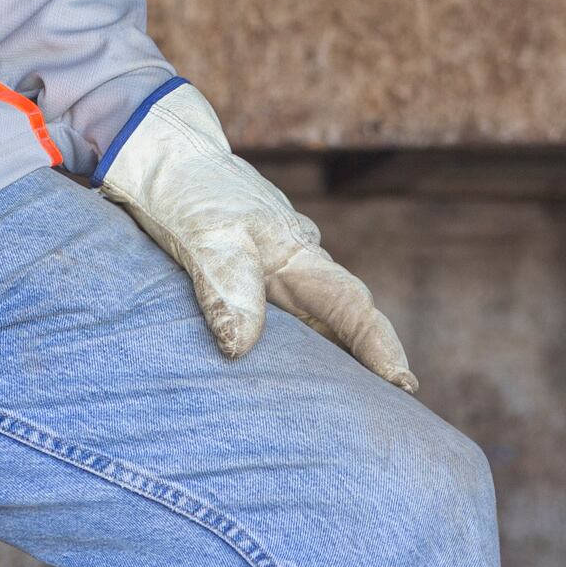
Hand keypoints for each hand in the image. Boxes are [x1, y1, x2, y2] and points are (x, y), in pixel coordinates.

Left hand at [101, 82, 416, 389]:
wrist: (163, 155)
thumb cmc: (186, 190)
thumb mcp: (202, 234)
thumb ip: (225, 285)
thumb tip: (241, 348)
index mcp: (296, 254)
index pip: (351, 307)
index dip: (380, 348)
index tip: (403, 386)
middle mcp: (296, 264)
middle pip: (346, 318)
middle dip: (372, 360)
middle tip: (393, 411)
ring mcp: (275, 269)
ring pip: (317, 319)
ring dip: (336, 357)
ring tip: (350, 407)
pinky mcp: (249, 276)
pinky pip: (285, 317)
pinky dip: (299, 346)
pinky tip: (293, 372)